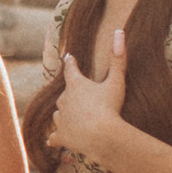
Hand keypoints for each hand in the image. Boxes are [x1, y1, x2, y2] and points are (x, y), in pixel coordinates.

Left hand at [44, 29, 129, 164]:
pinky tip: (52, 141)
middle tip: (79, 97)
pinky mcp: (62, 136)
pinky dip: (55, 138)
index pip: (71, 69)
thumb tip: (119, 31)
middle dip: (71, 94)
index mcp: (76, 85)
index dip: (70, 62)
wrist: (101, 135)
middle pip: (65, 94)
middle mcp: (64, 100)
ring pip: (59, 114)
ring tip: (72, 118)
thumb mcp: (116, 81)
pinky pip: (55, 137)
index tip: (68, 57)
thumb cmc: (109, 107)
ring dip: (64, 114)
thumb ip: (118, 58)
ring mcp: (61, 119)